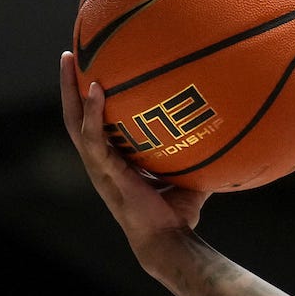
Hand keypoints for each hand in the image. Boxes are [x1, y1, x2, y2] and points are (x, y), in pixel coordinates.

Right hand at [59, 51, 208, 249]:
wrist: (167, 240)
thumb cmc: (177, 215)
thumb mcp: (188, 178)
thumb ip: (198, 156)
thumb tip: (225, 134)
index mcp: (113, 161)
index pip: (94, 125)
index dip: (88, 102)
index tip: (89, 72)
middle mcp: (100, 160)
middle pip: (76, 116)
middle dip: (69, 86)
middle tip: (69, 55)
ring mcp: (99, 166)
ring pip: (75, 122)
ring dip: (70, 90)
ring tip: (69, 60)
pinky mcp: (106, 171)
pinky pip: (95, 137)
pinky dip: (94, 113)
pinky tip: (98, 89)